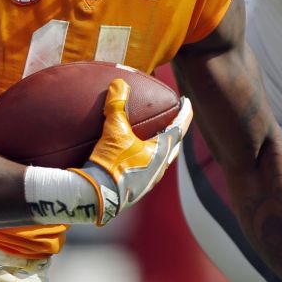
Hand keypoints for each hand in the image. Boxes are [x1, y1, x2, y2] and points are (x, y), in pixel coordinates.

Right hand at [70, 78, 192, 225]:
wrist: (95, 197)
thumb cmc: (110, 164)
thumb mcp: (113, 131)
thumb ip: (117, 106)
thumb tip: (119, 83)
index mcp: (160, 153)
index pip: (179, 128)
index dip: (184, 113)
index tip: (187, 101)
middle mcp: (159, 168)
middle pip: (174, 146)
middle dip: (175, 131)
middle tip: (174, 118)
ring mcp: (149, 181)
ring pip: (162, 160)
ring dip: (162, 146)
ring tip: (155, 136)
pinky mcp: (136, 189)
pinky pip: (148, 169)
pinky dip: (148, 157)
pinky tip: (136, 156)